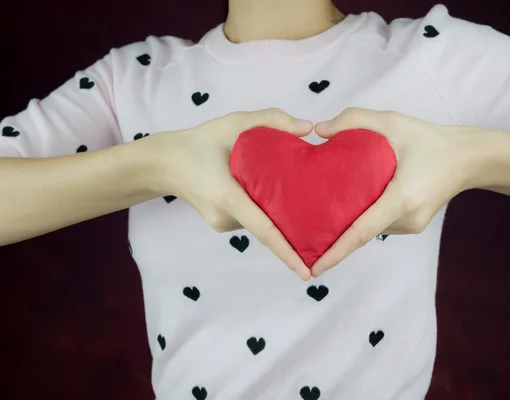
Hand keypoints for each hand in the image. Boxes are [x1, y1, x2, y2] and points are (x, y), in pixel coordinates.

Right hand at [147, 108, 313, 279]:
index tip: (306, 271)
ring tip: (311, 212)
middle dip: (295, 238)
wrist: (167, 162)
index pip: (263, 229)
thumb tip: (308, 128)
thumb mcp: (234, 122)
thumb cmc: (201, 141)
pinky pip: (252, 220)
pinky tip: (282, 202)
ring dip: (282, 221)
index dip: (286, 251)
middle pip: (268, 230)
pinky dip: (268, 214)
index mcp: (227, 196)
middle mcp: (225, 217)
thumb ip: (271, 119)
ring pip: (260, 224)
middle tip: (326, 238)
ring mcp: (222, 224)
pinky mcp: (222, 223)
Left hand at [310, 107, 478, 276]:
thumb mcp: (393, 122)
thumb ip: (354, 119)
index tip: (315, 268)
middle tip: (304, 237)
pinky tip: (351, 207)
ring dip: (350, 226)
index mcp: (401, 198)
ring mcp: (412, 225)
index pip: (361, 232)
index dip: (336, 252)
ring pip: (371, 229)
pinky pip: (381, 225)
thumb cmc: (430, 140)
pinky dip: (365, 219)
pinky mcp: (414, 225)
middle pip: (362, 232)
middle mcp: (407, 218)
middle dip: (334, 237)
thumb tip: (319, 131)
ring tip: (322, 217)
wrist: (468, 158)